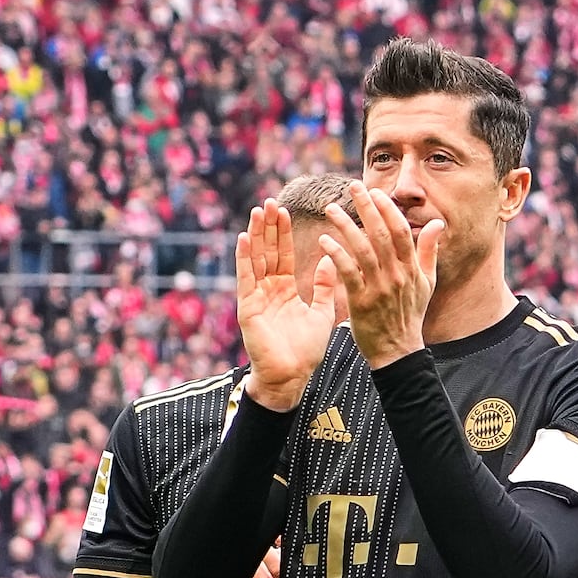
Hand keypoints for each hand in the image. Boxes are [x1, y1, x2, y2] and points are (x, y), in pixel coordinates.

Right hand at [232, 208, 339, 408]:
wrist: (292, 377)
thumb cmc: (306, 350)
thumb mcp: (322, 312)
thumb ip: (325, 286)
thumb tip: (332, 259)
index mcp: (284, 290)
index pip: (282, 255)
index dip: (283, 234)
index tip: (285, 210)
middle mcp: (268, 290)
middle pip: (267, 252)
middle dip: (268, 227)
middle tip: (270, 201)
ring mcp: (256, 297)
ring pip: (255, 259)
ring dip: (256, 235)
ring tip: (258, 211)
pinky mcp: (248, 307)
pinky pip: (246, 278)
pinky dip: (244, 257)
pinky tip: (245, 237)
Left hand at [318, 185, 441, 366]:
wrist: (398, 350)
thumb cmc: (411, 314)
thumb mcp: (427, 282)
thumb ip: (428, 251)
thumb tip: (437, 224)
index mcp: (412, 268)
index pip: (401, 231)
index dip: (388, 210)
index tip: (375, 192)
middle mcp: (397, 275)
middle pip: (381, 234)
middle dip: (366, 207)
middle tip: (353, 186)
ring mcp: (379, 288)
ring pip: (361, 249)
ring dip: (345, 226)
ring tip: (331, 208)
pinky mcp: (361, 302)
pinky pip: (347, 273)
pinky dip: (336, 254)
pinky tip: (324, 240)